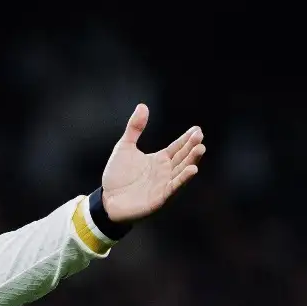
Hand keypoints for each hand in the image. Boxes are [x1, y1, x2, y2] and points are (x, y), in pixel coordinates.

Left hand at [99, 104, 205, 223]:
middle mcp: (166, 171)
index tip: (197, 129)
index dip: (187, 139)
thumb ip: (134, 128)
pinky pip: (174, 187)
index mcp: (160, 159)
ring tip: (200, 149)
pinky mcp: (160, 197)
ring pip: (182, 171)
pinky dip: (183, 179)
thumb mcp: (124, 147)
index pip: (178, 147)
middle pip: (183, 157)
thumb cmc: (117, 176)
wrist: (106, 200)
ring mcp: (164, 184)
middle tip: (200, 137)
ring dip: (192, 161)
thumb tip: (142, 106)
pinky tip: (193, 169)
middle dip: (192, 147)